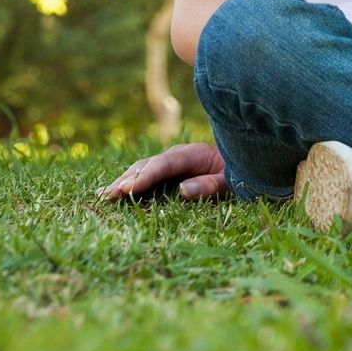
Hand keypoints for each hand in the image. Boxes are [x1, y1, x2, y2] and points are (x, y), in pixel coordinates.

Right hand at [96, 143, 229, 201]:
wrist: (249, 159)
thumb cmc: (242, 172)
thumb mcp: (232, 181)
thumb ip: (210, 185)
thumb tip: (182, 191)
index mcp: (194, 154)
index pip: (164, 163)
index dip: (145, 176)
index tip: (127, 189)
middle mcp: (179, 155)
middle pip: (147, 165)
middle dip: (127, 180)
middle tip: (107, 196)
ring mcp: (172, 162)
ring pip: (143, 169)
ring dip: (123, 181)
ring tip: (103, 196)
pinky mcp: (170, 171)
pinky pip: (147, 175)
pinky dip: (130, 183)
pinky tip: (113, 192)